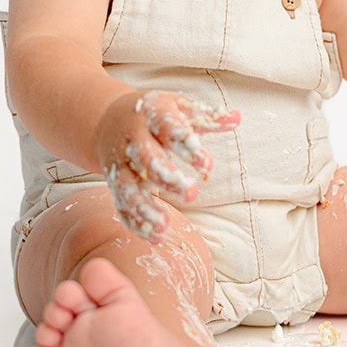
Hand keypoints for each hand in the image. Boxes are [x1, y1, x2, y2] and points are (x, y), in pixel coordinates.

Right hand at [97, 90, 239, 240]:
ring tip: (165, 225)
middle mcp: (132, 139)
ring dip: (144, 207)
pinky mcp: (114, 183)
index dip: (186, 145)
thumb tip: (237, 117)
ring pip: (127, 186)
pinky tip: (156, 237)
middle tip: (191, 193)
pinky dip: (136, 222)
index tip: (206, 164)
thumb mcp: (180, 108)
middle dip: (166, 176)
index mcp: (150, 114)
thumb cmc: (156, 116)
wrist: (109, 120)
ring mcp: (120, 163)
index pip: (168, 127)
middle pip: (145, 157)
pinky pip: (122, 205)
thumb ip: (208, 118)